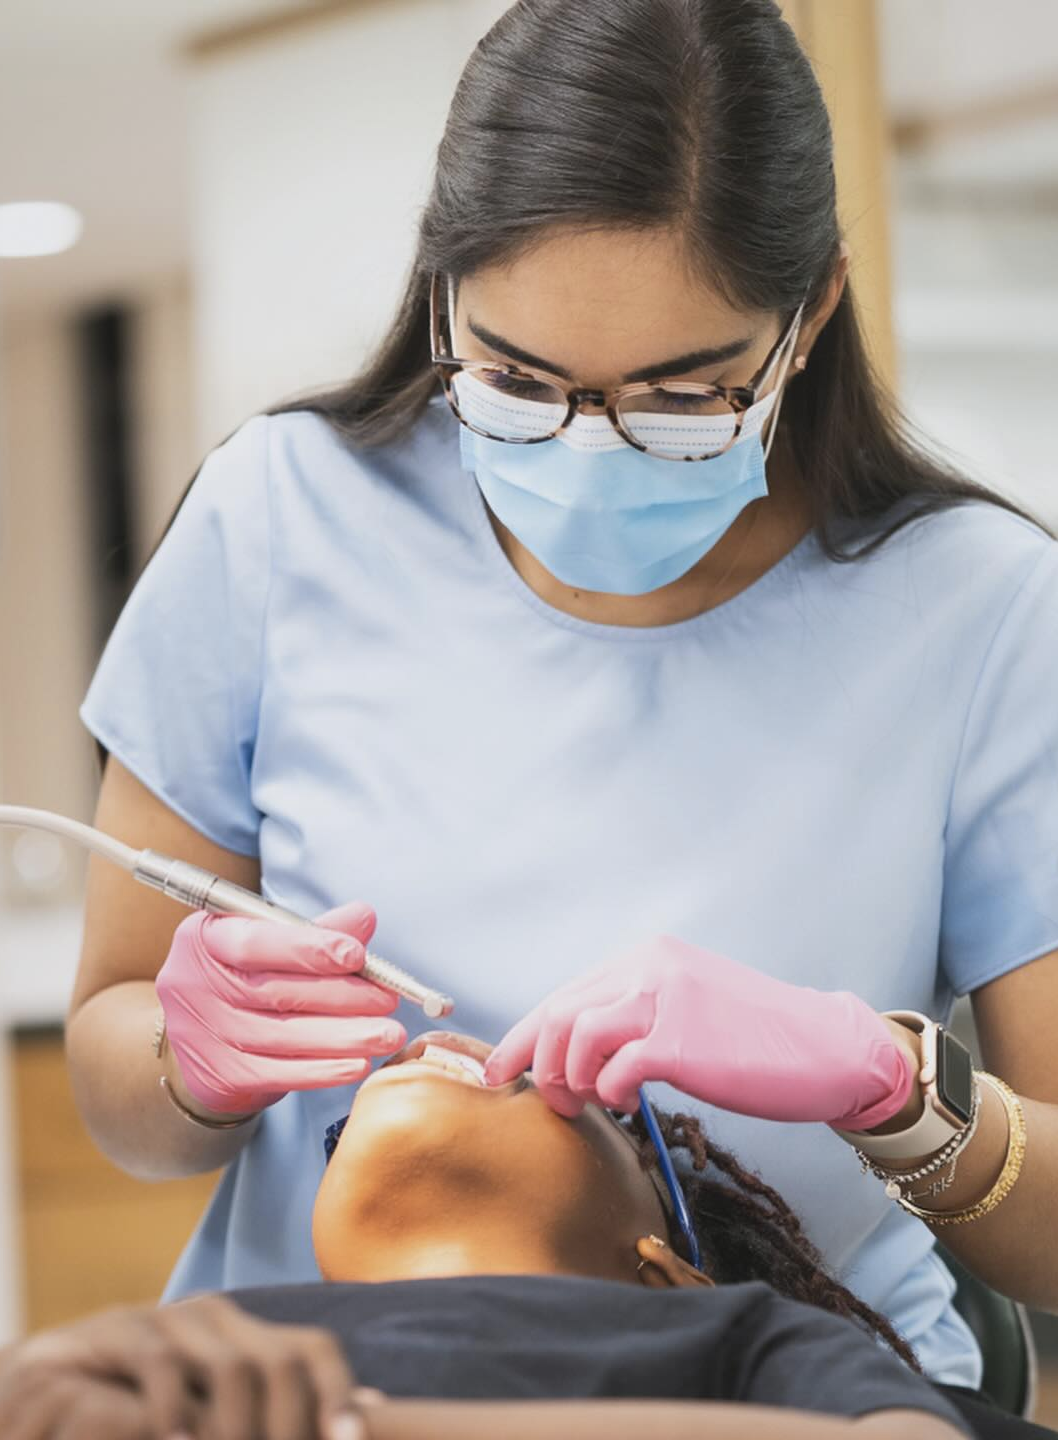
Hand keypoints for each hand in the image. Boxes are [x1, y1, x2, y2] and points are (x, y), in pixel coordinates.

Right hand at [0, 1294, 361, 1439]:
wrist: (55, 1386)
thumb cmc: (146, 1410)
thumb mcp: (213, 1416)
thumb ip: (276, 1412)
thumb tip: (379, 1408)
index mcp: (247, 1334)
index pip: (313, 1350)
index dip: (339, 1394)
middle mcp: (217, 1317)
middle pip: (282, 1361)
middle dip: (290, 1425)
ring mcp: (169, 1317)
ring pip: (230, 1366)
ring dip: (239, 1429)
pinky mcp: (120, 1328)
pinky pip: (159, 1363)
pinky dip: (173, 1413)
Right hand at [157, 900, 406, 1116]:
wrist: (203, 1034)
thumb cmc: (247, 976)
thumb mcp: (272, 942)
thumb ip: (315, 930)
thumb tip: (363, 917)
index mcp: (207, 938)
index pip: (255, 942)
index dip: (308, 948)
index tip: (357, 955)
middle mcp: (194, 984)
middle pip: (275, 992)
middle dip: (341, 995)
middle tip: (387, 999)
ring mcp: (202, 1033)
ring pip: (282, 1036)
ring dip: (342, 1037)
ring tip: (386, 1033)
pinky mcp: (219, 1074)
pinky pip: (278, 1073)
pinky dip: (323, 1070)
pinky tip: (357, 1064)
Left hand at [485, 935, 914, 1126]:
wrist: (828, 1047)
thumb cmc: (756, 1038)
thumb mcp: (687, 1003)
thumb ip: (635, 1013)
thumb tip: (575, 1053)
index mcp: (646, 957)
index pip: (564, 994)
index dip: (524, 1037)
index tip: (498, 1071)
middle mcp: (650, 966)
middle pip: (559, 1012)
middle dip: (539, 1063)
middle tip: (552, 1102)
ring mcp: (666, 999)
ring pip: (576, 1034)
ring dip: (569, 1078)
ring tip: (587, 1104)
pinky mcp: (682, 1041)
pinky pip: (616, 1067)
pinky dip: (609, 1091)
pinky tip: (626, 1103)